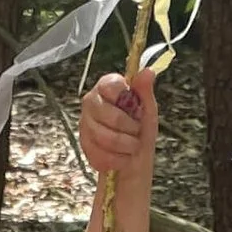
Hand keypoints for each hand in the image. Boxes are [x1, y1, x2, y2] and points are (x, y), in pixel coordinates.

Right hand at [79, 70, 157, 189]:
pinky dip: (118, 159)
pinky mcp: (83, 144)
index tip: (136, 108)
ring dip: (126, 146)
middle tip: (137, 131)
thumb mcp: (148, 109)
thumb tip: (148, 72)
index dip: (126, 100)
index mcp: (107, 86)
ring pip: (106, 137)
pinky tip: (122, 156)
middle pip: (111, 116)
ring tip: (132, 146)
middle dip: (131, 129)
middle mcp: (91, 102)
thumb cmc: (140, 130)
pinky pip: (101, 154)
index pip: (111, 86)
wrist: (134, 159)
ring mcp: (84, 123)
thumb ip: (144, 90)